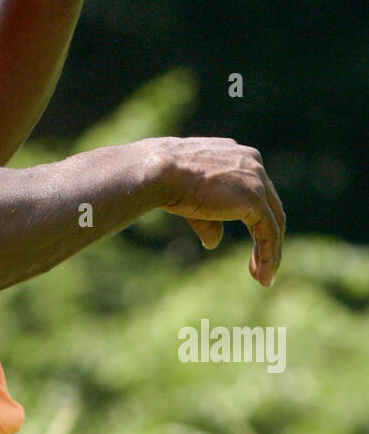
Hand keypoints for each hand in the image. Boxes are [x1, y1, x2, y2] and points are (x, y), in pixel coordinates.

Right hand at [153, 136, 285, 286]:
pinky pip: (268, 234)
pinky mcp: (255, 200)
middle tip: (259, 265)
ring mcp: (256, 181)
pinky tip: (263, 276)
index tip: (251, 242)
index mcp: (239, 156)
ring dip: (270, 253)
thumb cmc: (167, 180)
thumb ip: (210, 220)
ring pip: (273, 223)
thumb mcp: (192, 199)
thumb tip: (214, 243)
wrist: (160, 171)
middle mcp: (253, 163)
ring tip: (264, 278)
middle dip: (266, 239)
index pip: (256, 191)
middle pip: (270, 207)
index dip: (256, 219)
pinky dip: (268, 257)